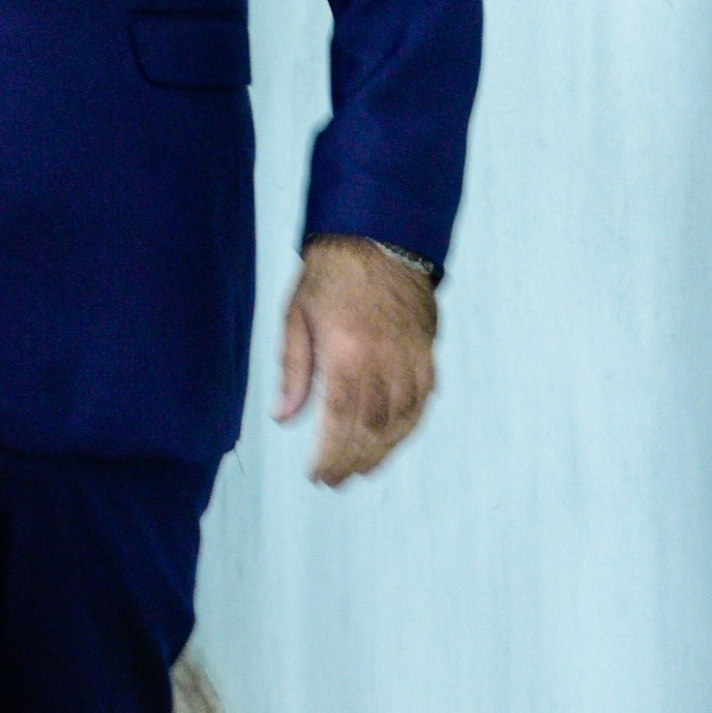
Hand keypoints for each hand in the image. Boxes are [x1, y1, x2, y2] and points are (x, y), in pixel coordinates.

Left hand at [276, 237, 437, 485]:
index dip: (330, 455)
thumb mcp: (296, 317)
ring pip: (402, 420)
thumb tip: (284, 416)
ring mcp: (411, 356)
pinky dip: (409, 425)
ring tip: (362, 468)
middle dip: (353, 460)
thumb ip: (294, 371)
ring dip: (382, 450)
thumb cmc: (330, 273)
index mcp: (347, 353)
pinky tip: (394, 438)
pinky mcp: (427, 349)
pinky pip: (423, 399)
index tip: (317, 475)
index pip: (339, 421)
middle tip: (336, 480)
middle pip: (372, 428)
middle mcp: (384, 360)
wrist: (378, 233)